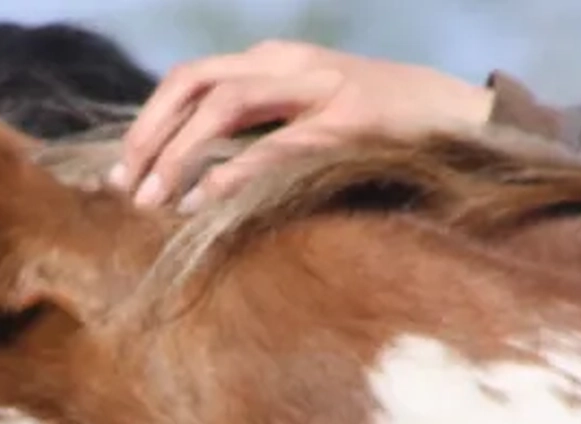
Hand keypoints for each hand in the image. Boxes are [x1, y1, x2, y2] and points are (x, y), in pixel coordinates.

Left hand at [111, 40, 493, 210]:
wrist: (463, 121)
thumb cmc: (375, 134)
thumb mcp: (304, 120)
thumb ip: (253, 135)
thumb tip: (188, 179)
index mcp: (273, 63)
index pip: (189, 80)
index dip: (146, 125)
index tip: (118, 174)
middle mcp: (290, 66)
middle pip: (194, 82)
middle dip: (149, 135)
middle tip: (122, 190)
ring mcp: (320, 89)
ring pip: (225, 103)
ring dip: (180, 154)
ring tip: (152, 201)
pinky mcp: (348, 123)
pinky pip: (275, 144)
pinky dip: (232, 173)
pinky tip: (202, 202)